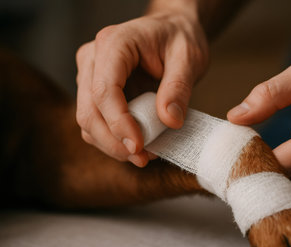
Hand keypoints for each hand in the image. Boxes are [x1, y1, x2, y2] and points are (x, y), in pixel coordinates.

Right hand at [76, 12, 208, 166]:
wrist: (173, 31)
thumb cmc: (180, 39)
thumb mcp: (189, 58)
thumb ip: (179, 87)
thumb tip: (169, 121)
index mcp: (115, 43)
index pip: (104, 90)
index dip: (119, 123)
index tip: (139, 146)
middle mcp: (93, 58)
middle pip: (89, 110)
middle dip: (114, 141)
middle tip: (144, 158)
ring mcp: (90, 75)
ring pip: (88, 121)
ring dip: (113, 145)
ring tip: (145, 154)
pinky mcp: (95, 90)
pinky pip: (97, 122)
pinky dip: (114, 139)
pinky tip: (139, 146)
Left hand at [228, 58, 290, 197]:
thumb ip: (270, 94)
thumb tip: (236, 117)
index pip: (278, 165)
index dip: (251, 165)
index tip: (231, 159)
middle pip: (286, 186)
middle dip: (258, 179)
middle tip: (234, 169)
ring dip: (274, 184)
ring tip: (252, 170)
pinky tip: (276, 171)